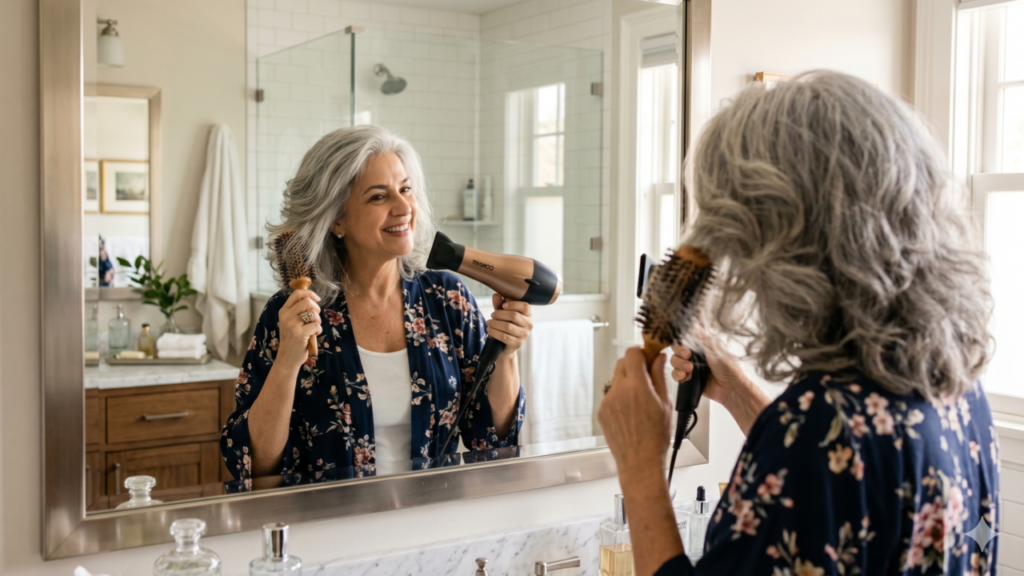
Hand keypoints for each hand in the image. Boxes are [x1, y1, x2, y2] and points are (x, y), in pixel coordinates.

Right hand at [275, 289, 322, 368]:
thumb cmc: (292, 339)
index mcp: (283, 311)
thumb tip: (313, 298)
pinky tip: (313, 336)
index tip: (317, 299)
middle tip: (315, 318)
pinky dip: (318, 330)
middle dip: (316, 308)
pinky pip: (316, 325)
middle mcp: (286, 316)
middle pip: (307, 301)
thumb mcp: (290, 321)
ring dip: (318, 321)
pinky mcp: (300, 333)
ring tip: (313, 328)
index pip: (297, 294)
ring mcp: (292, 325)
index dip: (310, 293)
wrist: (287, 358)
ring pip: (313, 313)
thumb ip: (298, 310)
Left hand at [487, 294, 533, 358]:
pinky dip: (495, 332)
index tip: (503, 305)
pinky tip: (489, 330)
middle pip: (514, 315)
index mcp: (528, 314)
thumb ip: (500, 304)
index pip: (525, 306)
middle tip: (492, 315)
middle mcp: (529, 324)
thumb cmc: (505, 324)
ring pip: (508, 327)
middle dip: (500, 314)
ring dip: (495, 323)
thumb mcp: (502, 313)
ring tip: (488, 322)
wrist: (505, 344)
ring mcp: (524, 335)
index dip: (514, 304)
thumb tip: (496, 295)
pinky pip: (505, 337)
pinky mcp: (518, 344)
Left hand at [598, 348, 671, 474]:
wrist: (640, 462)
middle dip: (634, 365)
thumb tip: (658, 358)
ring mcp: (607, 402)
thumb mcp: (665, 403)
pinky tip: (632, 412)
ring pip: (616, 380)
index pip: (632, 354)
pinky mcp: (602, 412)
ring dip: (627, 382)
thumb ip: (659, 377)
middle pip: (622, 363)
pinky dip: (621, 397)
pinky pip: (611, 395)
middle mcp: (618, 392)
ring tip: (641, 400)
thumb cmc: (656, 438)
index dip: (641, 353)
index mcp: (637, 388)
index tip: (648, 357)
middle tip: (646, 377)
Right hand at [668, 331, 750, 407]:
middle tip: (688, 355)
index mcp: (702, 344)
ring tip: (690, 369)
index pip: (685, 336)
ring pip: (674, 360)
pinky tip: (685, 376)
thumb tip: (690, 323)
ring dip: (679, 364)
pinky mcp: (688, 378)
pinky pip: (675, 374)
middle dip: (679, 351)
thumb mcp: (715, 346)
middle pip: (676, 348)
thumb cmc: (729, 367)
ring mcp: (691, 366)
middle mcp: (695, 354)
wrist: (730, 387)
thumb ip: (700, 335)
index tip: (685, 342)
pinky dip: (678, 374)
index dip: (681, 339)